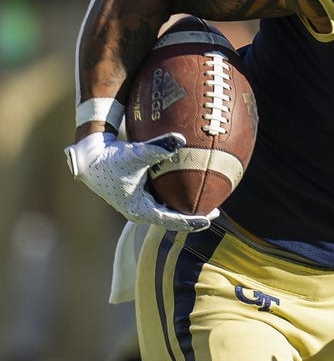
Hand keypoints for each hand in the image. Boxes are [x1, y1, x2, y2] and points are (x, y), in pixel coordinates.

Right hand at [64, 132, 217, 230]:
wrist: (90, 158)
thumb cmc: (110, 159)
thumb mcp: (135, 154)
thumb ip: (159, 148)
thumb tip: (181, 139)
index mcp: (139, 209)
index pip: (170, 221)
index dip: (190, 222)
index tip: (208, 220)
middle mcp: (140, 211)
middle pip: (171, 219)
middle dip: (193, 217)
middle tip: (215, 212)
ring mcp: (139, 205)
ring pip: (167, 210)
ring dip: (185, 208)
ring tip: (208, 202)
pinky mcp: (139, 196)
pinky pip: (162, 200)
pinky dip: (177, 197)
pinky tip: (191, 188)